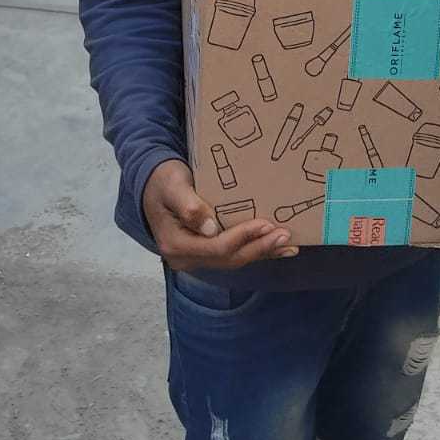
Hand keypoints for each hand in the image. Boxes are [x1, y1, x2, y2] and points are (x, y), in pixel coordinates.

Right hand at [142, 160, 298, 269]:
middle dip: (259, 248)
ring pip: (234, 259)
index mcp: (176, 244)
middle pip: (228, 258)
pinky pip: (232, 255)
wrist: (152, 184)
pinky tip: (276, 250)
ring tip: (288, 245)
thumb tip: (209, 228)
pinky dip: (255, 251)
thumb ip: (188, 206)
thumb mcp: (172, 186)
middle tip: (285, 236)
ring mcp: (196, 257)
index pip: (216, 247)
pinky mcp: (205, 251)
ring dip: (262, 252)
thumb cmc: (162, 180)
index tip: (265, 224)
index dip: (242, 237)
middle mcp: (185, 257)